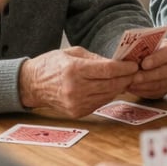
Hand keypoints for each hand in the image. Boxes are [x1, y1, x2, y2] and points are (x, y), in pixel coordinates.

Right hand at [19, 47, 137, 116]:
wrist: (31, 85)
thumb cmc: (53, 64)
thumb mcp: (74, 53)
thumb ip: (97, 58)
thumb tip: (118, 63)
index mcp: (75, 70)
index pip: (108, 70)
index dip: (125, 68)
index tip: (134, 65)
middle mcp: (76, 89)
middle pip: (112, 84)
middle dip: (127, 78)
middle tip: (135, 72)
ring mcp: (76, 103)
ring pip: (108, 95)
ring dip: (120, 88)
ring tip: (126, 79)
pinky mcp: (77, 112)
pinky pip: (100, 103)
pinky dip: (108, 95)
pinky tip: (112, 88)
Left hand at [127, 39, 166, 98]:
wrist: (140, 59)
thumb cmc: (140, 50)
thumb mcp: (138, 44)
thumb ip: (138, 49)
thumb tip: (129, 57)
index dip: (157, 59)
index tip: (143, 64)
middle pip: (166, 71)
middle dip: (149, 76)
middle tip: (135, 78)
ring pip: (161, 84)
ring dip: (145, 85)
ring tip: (130, 84)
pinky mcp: (166, 88)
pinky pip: (157, 92)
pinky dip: (144, 91)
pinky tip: (133, 88)